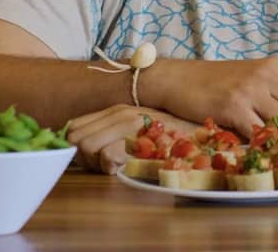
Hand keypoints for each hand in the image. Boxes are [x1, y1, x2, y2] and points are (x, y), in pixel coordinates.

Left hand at [64, 105, 195, 173]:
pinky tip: (128, 166)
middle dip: (83, 157)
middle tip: (105, 164)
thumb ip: (110, 135)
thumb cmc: (171, 141)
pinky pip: (107, 154)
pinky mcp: (140, 137)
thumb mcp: (138, 133)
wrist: (203, 140)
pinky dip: (112, 165)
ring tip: (119, 164)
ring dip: (96, 162)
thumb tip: (78, 145)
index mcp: (116, 111)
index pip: (74, 126)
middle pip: (75, 138)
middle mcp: (120, 112)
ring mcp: (130, 123)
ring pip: (86, 145)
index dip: (76, 146)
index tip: (93, 158)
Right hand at [145, 57, 277, 133]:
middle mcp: (266, 75)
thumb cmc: (215, 82)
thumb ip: (275, 90)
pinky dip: (266, 145)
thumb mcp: (251, 76)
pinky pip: (259, 132)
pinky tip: (264, 152)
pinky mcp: (233, 107)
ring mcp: (250, 90)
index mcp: (275, 67)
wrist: (178, 79)